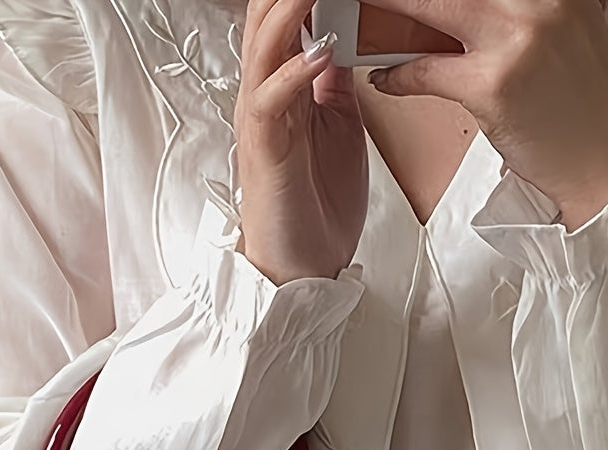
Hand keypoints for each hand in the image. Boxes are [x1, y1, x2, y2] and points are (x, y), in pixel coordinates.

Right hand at [235, 0, 368, 283]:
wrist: (304, 265)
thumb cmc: (319, 204)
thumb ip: (337, 82)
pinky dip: (295, 72)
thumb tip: (346, 38)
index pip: (287, 17)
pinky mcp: (264, 148)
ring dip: (291, 10)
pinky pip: (270, 99)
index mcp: (286, 85)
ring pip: (263, 46)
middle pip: (267, 18)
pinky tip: (321, 51)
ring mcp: (262, 119)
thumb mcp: (341, 126)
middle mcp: (267, 93)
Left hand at [363, 0, 607, 229]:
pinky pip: (423, 71)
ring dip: (387, 14)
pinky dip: (396, 76)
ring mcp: (514, 39)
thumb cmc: (580, 101)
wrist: (607, 157)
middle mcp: (536, 0)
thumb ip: (514, 9)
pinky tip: (384, 78)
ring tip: (364, 22)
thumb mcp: (560, 29)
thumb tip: (451, 9)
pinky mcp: (491, 85)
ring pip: (428, 8)